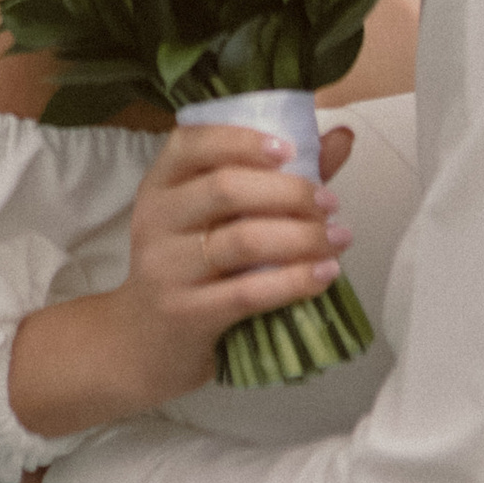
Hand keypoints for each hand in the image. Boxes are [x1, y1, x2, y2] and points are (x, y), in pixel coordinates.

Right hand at [3, 119, 352, 437]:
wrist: (142, 344)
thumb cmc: (190, 268)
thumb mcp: (214, 218)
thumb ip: (275, 176)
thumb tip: (341, 137)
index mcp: (161, 183)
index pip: (195, 143)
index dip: (244, 140)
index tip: (291, 150)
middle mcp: (157, 218)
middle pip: (226, 188)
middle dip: (289, 191)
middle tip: (329, 202)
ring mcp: (167, 268)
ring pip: (242, 240)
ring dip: (301, 236)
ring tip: (338, 238)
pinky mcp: (186, 313)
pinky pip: (248, 292)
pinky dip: (294, 281)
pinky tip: (325, 274)